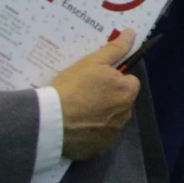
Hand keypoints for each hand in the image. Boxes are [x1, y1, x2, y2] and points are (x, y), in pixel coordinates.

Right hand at [52, 31, 141, 160]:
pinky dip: (90, 132)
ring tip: (77, 111)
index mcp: (127, 92)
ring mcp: (113, 134)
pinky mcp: (99, 149)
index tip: (95, 80)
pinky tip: (75, 127)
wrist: (51, 121)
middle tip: (84, 94)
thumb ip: (115, 49)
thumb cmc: (72, 87)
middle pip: (120, 101)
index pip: (128, 81)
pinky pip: (98, 137)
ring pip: (110, 119)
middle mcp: (126, 114)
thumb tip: (132, 33)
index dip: (113, 79)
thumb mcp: (92, 62)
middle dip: (107, 97)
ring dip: (100, 115)